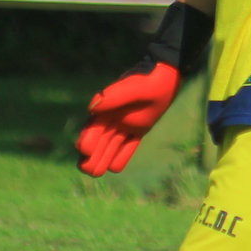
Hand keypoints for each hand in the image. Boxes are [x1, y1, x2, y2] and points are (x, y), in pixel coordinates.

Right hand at [74, 1, 212, 177]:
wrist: (166, 77)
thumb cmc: (148, 80)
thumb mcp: (134, 87)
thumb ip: (115, 96)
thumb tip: (93, 108)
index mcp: (107, 109)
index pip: (92, 129)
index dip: (87, 140)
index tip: (84, 150)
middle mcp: (112, 118)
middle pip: (98, 142)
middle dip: (92, 156)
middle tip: (90, 171)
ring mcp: (125, 124)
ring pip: (110, 146)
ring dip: (103, 159)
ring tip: (97, 174)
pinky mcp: (139, 129)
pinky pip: (128, 146)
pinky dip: (122, 156)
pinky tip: (115, 168)